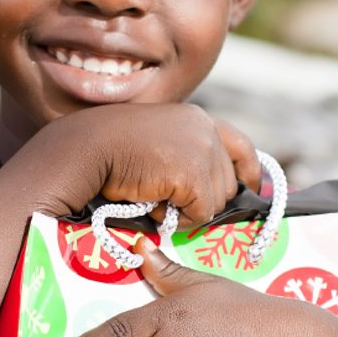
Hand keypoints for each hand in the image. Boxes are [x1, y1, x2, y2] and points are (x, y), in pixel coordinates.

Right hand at [34, 104, 261, 228]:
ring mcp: (201, 150)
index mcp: (195, 118)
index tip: (251, 185)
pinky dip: (178, 218)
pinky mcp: (193, 174)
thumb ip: (181, 153)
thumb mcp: (153, 142)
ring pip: (215, 201)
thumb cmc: (107, 149)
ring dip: (187, 208)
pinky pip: (200, 213)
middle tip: (169, 200)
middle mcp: (204, 129)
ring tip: (153, 196)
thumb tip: (205, 190)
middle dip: (203, 198)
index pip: (239, 144)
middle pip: (227, 182)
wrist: (85, 149)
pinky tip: (151, 202)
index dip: (248, 169)